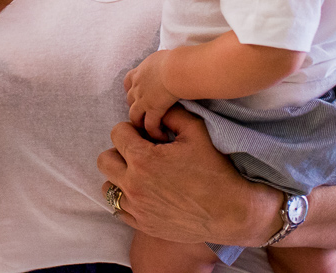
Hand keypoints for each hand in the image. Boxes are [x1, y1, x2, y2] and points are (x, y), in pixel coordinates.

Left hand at [97, 108, 281, 246]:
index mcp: (143, 160)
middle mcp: (134, 185)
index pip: (116, 133)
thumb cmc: (215, 171)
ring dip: (120, 177)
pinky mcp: (143, 225)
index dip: (131, 129)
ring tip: (141, 174)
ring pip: (108, 187)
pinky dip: (127, 199)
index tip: (145, 135)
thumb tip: (158, 110)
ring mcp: (137, 208)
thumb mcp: (197, 132)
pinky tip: (146, 193)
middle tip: (140, 153)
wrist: (231, 213)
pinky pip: (118, 210)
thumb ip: (172, 115)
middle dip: (120, 151)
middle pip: (105, 160)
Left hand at [124, 50, 178, 140]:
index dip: (132, 89)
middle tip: (146, 113)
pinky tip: (162, 135)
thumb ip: (164, 63)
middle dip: (136, 106)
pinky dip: (154, 132)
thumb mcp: (165, 57)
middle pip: (130, 99)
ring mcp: (143, 99)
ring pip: (134, 115)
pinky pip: (149, 125)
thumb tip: (174, 63)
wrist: (176, 68)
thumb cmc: (176, 59)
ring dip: (140, 123)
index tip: (138, 94)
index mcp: (140, 71)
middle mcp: (138, 86)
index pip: (129, 81)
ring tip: (149, 129)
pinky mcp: (152, 110)